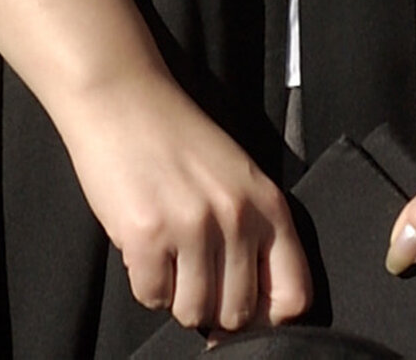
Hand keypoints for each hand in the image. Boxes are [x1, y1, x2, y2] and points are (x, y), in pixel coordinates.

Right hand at [46, 69, 313, 334]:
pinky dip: (145, 281)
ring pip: (193, 313)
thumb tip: (249, 308)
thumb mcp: (237, 179)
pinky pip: (152, 297)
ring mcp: (192, 229)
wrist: (122, 98)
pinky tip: (143, 247)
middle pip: (237, 313)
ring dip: (176, 296)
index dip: (268, 318)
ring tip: (167, 256)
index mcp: (268, 206)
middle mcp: (237, 219)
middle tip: (191, 274)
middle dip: (212, 306)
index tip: (245, 313)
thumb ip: (254, 235)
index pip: (294, 297)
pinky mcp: (147, 236)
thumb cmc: (176, 138)